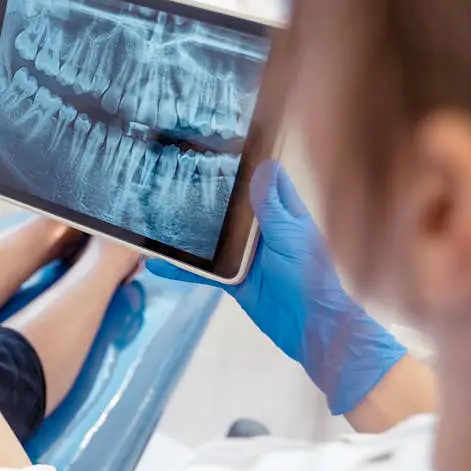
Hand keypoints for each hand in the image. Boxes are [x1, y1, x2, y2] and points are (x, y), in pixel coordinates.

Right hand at [148, 161, 405, 414]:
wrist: (310, 327)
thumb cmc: (309, 278)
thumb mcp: (289, 235)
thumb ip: (271, 205)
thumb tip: (263, 165)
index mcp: (284, 213)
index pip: (266, 179)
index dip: (250, 162)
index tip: (223, 143)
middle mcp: (264, 231)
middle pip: (234, 207)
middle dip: (211, 194)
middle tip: (177, 175)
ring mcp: (248, 256)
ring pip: (215, 238)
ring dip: (192, 232)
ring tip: (161, 215)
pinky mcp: (234, 280)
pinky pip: (206, 271)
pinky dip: (184, 268)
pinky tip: (160, 263)